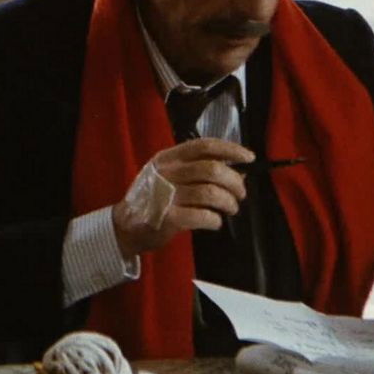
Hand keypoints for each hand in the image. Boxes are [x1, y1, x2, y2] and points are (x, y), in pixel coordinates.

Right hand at [112, 138, 254, 258]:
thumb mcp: (171, 178)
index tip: (249, 158)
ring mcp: (165, 195)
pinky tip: (214, 222)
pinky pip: (202, 216)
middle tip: (240, 194)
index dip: (230, 150)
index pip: (204, 146)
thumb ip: (199, 171)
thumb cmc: (154, 200)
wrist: (125, 228)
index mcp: (168, 158)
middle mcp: (166, 172)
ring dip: (228, 202)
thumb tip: (239, 172)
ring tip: (230, 209)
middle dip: (234, 182)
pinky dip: (214, 220)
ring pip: (211, 193)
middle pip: (212, 170)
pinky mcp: (167, 218)